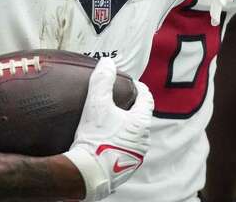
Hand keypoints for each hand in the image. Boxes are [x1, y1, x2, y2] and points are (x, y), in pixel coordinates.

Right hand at [63, 58, 153, 200]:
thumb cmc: (95, 138)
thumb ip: (102, 80)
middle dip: (130, 108)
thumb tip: (108, 62)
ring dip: (124, 126)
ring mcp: (136, 156)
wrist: (88, 173)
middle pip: (140, 117)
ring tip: (108, 121)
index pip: (147, 98)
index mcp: (141, 123)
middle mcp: (143, 140)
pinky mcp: (126, 168)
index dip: (139, 88)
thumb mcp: (97, 104)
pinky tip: (105, 140)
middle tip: (115, 101)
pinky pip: (125, 149)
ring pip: (133, 134)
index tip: (131, 83)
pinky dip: (118, 141)